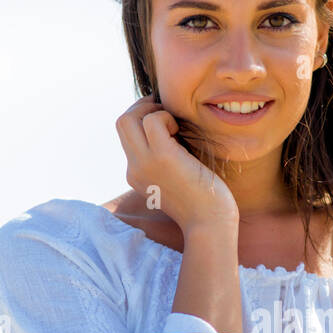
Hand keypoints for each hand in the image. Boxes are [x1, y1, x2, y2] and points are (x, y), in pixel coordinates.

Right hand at [115, 96, 238, 234]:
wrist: (210, 224)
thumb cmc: (204, 202)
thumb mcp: (176, 178)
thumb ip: (167, 159)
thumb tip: (173, 130)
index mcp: (136, 175)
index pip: (127, 136)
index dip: (144, 120)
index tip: (166, 120)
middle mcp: (134, 169)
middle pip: (121, 123)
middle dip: (143, 108)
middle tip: (167, 114)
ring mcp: (144, 163)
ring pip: (128, 118)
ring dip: (153, 111)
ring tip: (175, 125)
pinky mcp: (161, 156)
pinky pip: (152, 120)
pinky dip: (166, 117)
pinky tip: (181, 132)